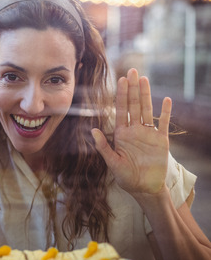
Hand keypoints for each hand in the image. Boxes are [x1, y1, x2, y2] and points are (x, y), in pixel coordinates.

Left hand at [92, 69, 171, 195]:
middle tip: (132, 70)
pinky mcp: (161, 141)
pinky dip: (165, 112)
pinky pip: (164, 124)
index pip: (121, 110)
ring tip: (144, 79)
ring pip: (147, 110)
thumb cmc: (126, 177)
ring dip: (146, 95)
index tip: (120, 80)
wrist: (144, 188)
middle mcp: (135, 130)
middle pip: (134, 105)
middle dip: (132, 88)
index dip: (121, 95)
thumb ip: (103, 147)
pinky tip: (166, 99)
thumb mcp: (112, 162)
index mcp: (122, 134)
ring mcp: (149, 134)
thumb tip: (92, 131)